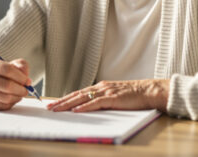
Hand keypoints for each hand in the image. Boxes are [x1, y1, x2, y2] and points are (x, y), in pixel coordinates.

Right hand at [0, 56, 31, 110]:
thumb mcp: (3, 63)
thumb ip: (19, 66)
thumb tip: (27, 80)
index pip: (7, 70)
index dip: (21, 77)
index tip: (27, 81)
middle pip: (7, 86)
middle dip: (21, 89)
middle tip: (26, 90)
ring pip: (6, 98)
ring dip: (17, 97)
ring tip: (19, 94)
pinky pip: (2, 106)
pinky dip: (11, 103)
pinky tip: (11, 98)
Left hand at [46, 79, 168, 112]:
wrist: (149, 91)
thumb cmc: (134, 96)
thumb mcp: (115, 97)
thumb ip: (103, 101)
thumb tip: (90, 109)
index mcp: (100, 87)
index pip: (79, 93)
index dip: (65, 98)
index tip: (54, 103)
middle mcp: (100, 87)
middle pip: (76, 94)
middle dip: (61, 101)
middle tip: (48, 107)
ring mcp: (106, 92)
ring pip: (82, 97)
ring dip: (68, 103)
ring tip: (56, 108)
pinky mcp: (112, 98)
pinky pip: (95, 102)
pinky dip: (84, 106)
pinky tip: (76, 110)